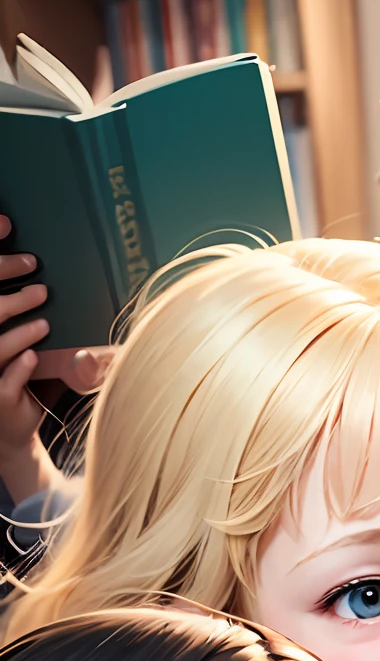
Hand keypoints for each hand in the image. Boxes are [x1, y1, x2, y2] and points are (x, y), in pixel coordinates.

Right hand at [0, 218, 112, 501]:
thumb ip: (48, 318)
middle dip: (10, 297)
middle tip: (39, 287)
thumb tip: (90, 288)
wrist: (14, 431)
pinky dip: (20, 366)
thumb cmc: (28, 383)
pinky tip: (35, 358)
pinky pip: (5, 379)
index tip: (8, 229)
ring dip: (18, 331)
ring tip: (43, 322)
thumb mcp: (38, 347)